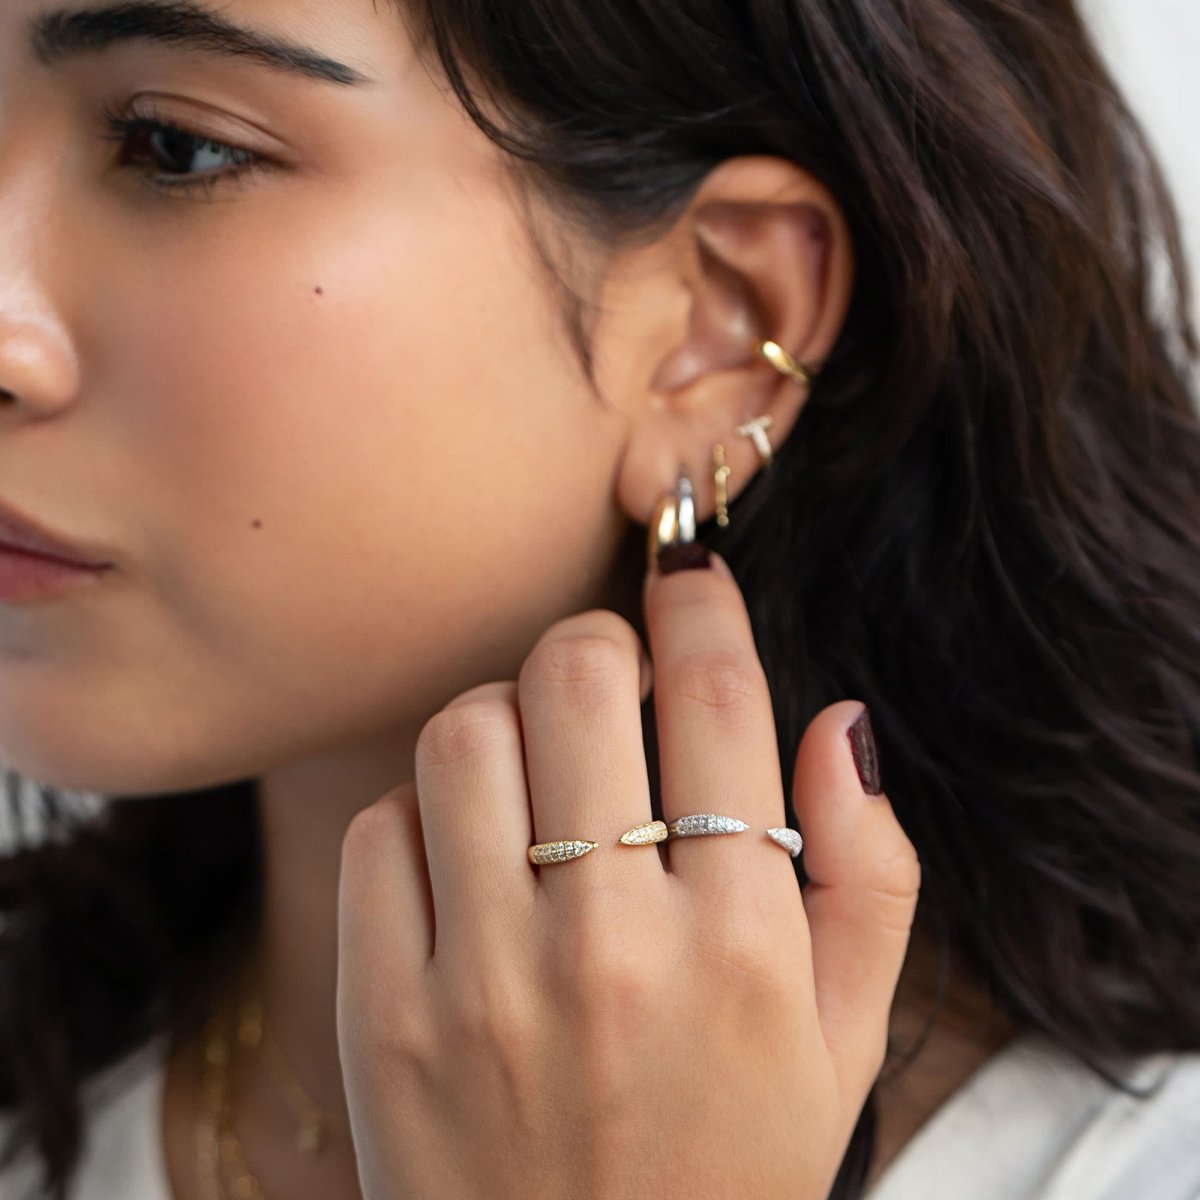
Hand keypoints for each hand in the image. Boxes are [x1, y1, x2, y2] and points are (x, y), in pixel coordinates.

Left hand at [337, 551, 920, 1199]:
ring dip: (504, 715)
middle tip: (608, 672)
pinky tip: (463, 857)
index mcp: (744, 941)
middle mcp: (614, 946)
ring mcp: (486, 982)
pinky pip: (379, 834)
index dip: (701, 602)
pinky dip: (418, 814)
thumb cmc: (727, 1165)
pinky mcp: (384, 1018)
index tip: (688, 569)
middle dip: (595, 640)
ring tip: (534, 762)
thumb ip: (872, 872)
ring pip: (464, 735)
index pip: (720, 699)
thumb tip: (838, 721)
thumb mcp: (847, 1039)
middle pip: (576, 678)